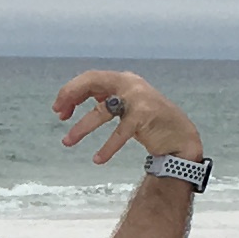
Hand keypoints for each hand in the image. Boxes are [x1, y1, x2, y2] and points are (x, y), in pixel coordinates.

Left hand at [51, 68, 201, 169]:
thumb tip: (70, 104)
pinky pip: (119, 133)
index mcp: (122, 80)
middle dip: (70, 95)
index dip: (71, 92)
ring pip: (101, 111)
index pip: (90, 78)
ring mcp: (138, 99)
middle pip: (92, 81)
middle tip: (58, 115)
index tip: (59, 109)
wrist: (180, 136)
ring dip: (82, 128)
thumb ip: (104, 100)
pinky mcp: (144, 116)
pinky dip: (107, 147)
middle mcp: (129, 84)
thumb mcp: (125, 105)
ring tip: (67, 142)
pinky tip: (98, 159)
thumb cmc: (150, 122)